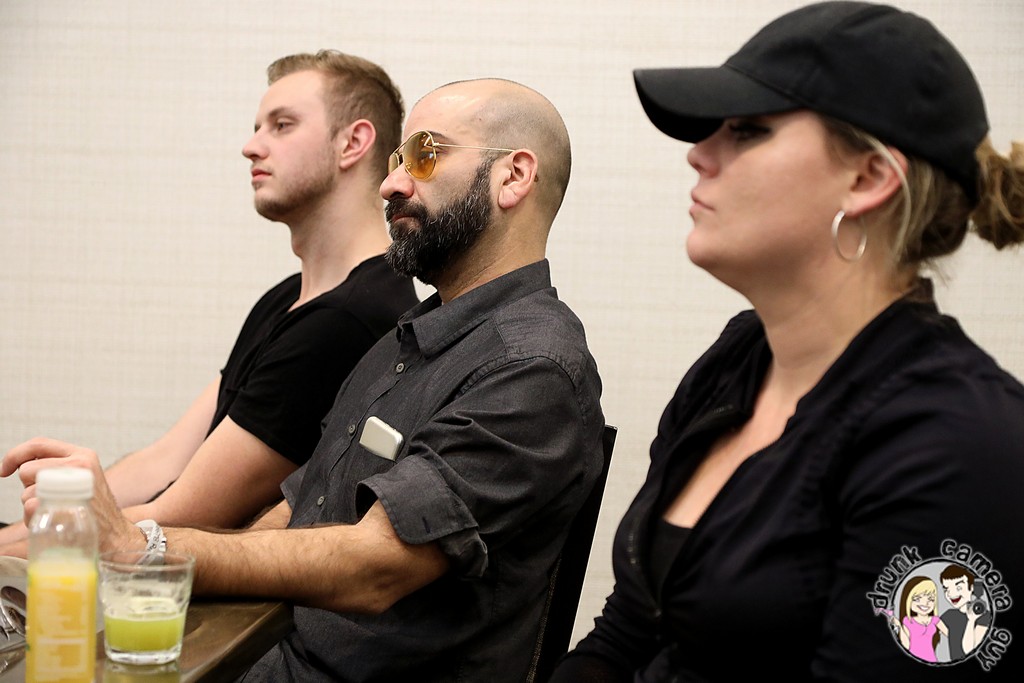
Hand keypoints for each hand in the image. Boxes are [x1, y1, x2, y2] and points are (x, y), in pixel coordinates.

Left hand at [2, 437, 141, 552]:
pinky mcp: (65, 502)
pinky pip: (30, 506)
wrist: (114, 535)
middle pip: (27, 469)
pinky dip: (34, 517)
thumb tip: (19, 467)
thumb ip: (57, 468)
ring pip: (26, 490)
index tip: (4, 470)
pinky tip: (53, 520)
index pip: (39, 444)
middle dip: (28, 487)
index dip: (15, 455)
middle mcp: (79, 464)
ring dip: (32, 504)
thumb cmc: (94, 510)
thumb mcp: (81, 479)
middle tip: (47, 498)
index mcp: (82, 455)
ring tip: (55, 511)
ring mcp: (73, 482)